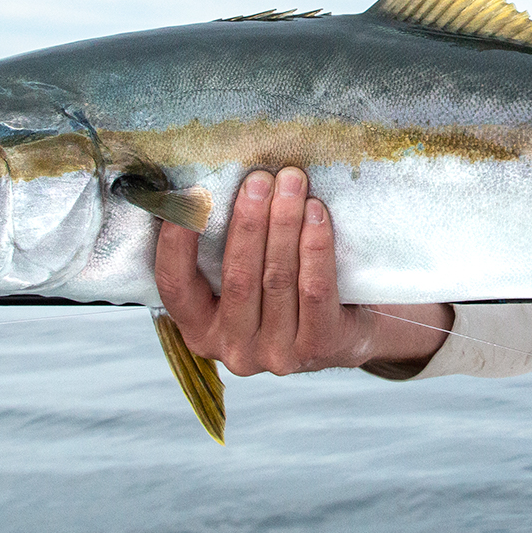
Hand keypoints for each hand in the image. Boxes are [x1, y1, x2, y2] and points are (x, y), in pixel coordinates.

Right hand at [152, 166, 452, 375]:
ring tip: (292, 182)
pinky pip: (314, 290)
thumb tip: (202, 185)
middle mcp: (233, 349)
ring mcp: (276, 355)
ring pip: (277, 278)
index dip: (176, 242)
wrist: (355, 327)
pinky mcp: (318, 348)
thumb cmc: (290, 287)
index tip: (189, 196)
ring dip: (284, 223)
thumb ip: (224, 247)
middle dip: (248, 220)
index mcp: (201, 330)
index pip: (175, 286)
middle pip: (237, 277)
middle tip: (259, 178)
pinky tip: (316, 213)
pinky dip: (314, 247)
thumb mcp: (249, 277)